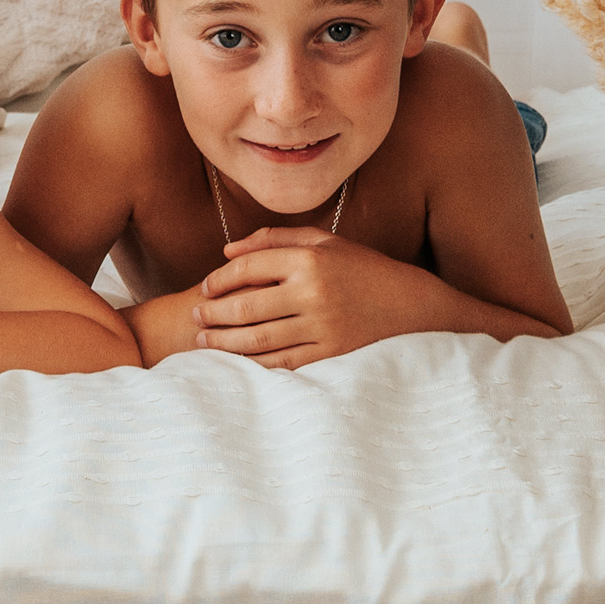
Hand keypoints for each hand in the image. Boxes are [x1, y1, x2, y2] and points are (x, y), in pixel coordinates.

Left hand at [194, 227, 430, 367]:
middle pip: (247, 306)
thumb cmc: (360, 268)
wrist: (409, 306)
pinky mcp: (332, 355)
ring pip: (259, 338)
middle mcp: (314, 292)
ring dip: (225, 341)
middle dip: (213, 313)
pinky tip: (235, 361)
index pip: (249, 267)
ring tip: (205, 340)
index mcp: (310, 259)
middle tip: (194, 316)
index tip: (204, 288)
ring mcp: (323, 326)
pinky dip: (254, 363)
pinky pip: (282, 362)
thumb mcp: (323, 241)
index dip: (220, 278)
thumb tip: (227, 251)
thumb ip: (274, 239)